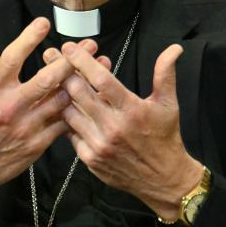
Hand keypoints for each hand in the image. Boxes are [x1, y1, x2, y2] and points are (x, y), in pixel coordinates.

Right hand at [0, 18, 95, 212]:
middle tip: (89, 45)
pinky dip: (76, 110)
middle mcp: (11, 106)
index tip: (45, 22)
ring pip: (60, 101)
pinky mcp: (37, 145)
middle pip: (46, 79)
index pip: (12, 57)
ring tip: (99, 68)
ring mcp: (26, 127)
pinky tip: (90, 98)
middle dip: (71, 60)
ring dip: (81, 83)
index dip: (29, 38)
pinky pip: (62, 124)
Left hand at [53, 40, 202, 219]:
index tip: (68, 47)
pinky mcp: (90, 159)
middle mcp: (113, 127)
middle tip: (51, 56)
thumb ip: (165, 74)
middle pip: (78, 93)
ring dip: (61, 94)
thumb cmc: (165, 138)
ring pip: (69, 112)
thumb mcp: (168, 104)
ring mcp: (99, 144)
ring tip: (54, 79)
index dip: (82, 61)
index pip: (101, 80)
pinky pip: (70, 133)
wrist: (163, 179)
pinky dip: (67, 118)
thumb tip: (174, 48)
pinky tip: (64, 106)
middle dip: (62, 71)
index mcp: (132, 110)